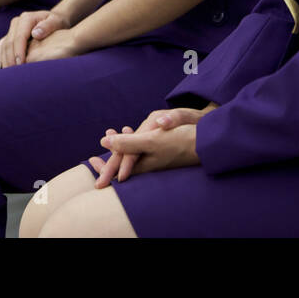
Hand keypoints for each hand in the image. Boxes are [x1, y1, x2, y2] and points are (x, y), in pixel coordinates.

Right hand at [0, 10, 67, 68]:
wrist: (52, 20)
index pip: (19, 37)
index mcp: (27, 18)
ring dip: (4, 59)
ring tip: (7, 72)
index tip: (21, 64)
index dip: (18, 51)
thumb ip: (48, 26)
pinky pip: (1, 46)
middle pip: (9, 42)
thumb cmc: (56, 23)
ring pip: (3, 45)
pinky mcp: (9, 36)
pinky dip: (0, 56)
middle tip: (13, 72)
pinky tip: (1, 65)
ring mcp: (12, 29)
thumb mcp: (56, 22)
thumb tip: (35, 34)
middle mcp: (16, 23)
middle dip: (10, 58)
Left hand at [88, 105, 214, 186]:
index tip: (91, 163)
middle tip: (94, 160)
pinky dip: (135, 140)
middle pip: (124, 162)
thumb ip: (128, 143)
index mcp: (143, 163)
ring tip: (112, 133)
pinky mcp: (165, 151)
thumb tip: (104, 142)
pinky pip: (145, 148)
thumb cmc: (180, 141)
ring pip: (134, 154)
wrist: (207, 141)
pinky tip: (134, 131)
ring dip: (122, 145)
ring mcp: (158, 157)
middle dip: (110, 158)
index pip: (118, 167)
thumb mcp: (152, 140)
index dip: (105, 166)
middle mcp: (150, 163)